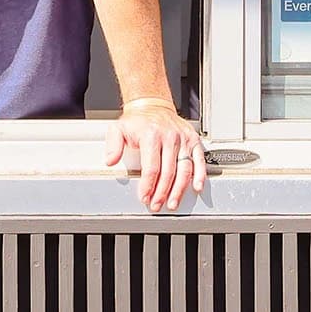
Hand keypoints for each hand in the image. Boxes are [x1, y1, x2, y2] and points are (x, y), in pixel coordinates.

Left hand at [103, 98, 205, 212]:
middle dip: (162, 192)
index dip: (148, 186)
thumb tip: (110, 160)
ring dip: (179, 190)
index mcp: (151, 135)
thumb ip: (113, 146)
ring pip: (184, 169)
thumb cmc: (138, 121)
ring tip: (173, 203)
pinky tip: (197, 187)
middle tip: (157, 204)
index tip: (145, 197)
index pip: (151, 168)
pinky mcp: (193, 140)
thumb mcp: (118, 129)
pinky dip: (200, 175)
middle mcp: (169, 137)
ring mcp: (183, 139)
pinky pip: (199, 159)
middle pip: (168, 172)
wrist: (153, 106)